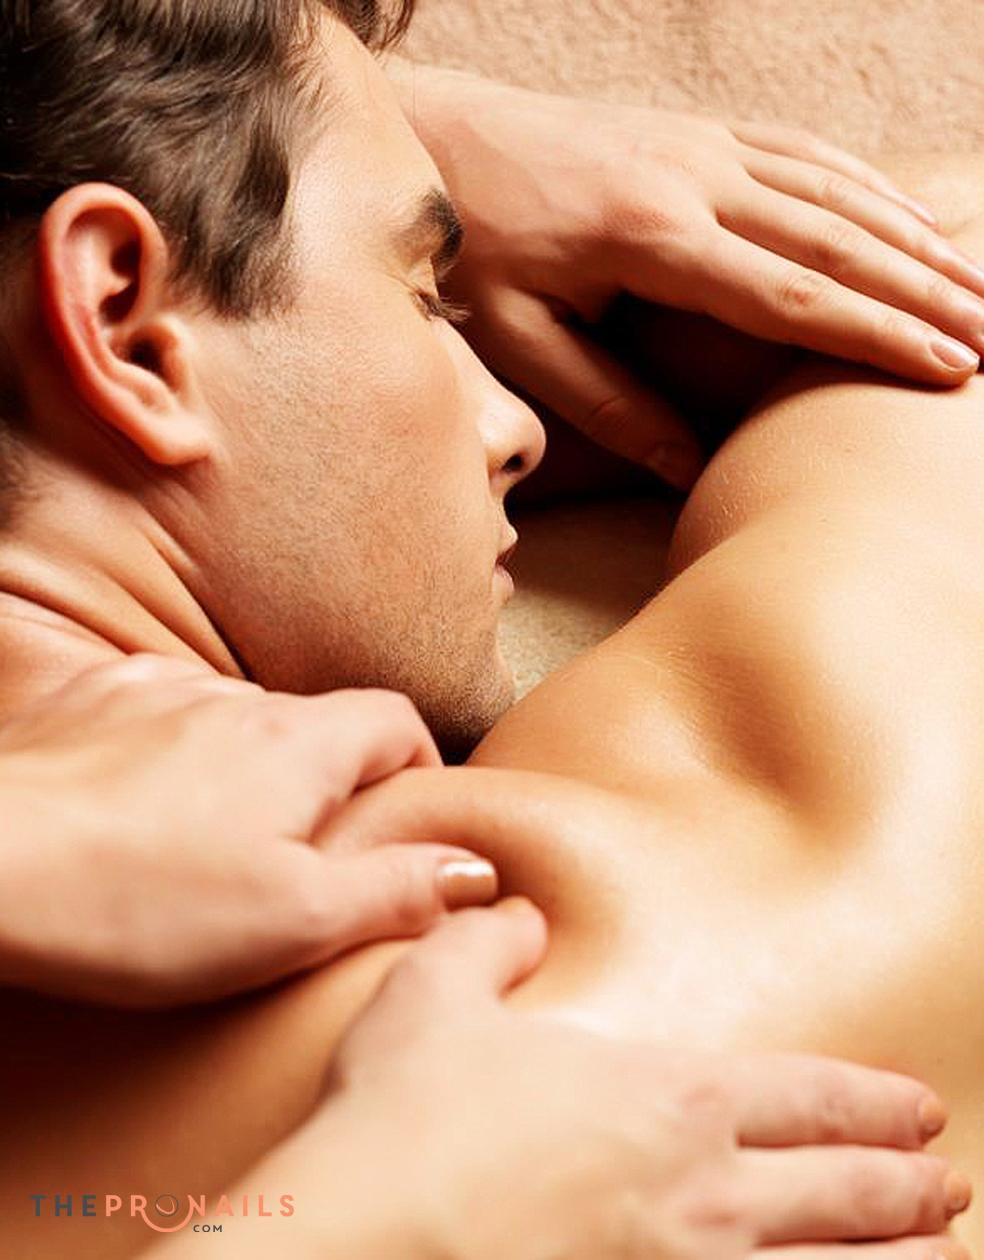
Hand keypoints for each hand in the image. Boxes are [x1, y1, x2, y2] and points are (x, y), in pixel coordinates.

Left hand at [0, 654, 497, 1007]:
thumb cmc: (137, 901)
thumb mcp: (294, 921)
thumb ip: (397, 888)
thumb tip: (478, 869)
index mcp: (299, 743)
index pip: (396, 718)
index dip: (416, 762)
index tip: (405, 815)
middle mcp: (235, 700)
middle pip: (315, 722)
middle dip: (329, 776)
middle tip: (310, 853)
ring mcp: (154, 693)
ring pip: (234, 722)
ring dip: (247, 767)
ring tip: (218, 839)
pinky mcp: (88, 703)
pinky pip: (157, 716)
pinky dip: (171, 755)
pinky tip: (142, 808)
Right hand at [165, 900, 969, 1259]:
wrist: (365, 1241)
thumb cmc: (404, 1120)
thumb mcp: (436, 995)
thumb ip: (487, 943)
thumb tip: (512, 909)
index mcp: (664, 1099)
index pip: (804, 1094)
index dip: (870, 1102)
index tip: (919, 1109)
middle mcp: (702, 1192)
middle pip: (842, 1191)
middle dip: (906, 1186)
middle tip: (951, 1182)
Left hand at [392, 65, 983, 487]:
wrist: (444, 140)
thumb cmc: (477, 252)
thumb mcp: (521, 341)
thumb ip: (608, 405)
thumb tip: (689, 471)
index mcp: (654, 239)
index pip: (789, 295)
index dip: (873, 335)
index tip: (943, 368)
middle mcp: (695, 179)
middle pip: (835, 239)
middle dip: (922, 291)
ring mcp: (702, 145)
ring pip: (834, 189)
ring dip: (912, 237)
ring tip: (977, 285)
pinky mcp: (698, 131)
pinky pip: (803, 152)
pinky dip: (866, 186)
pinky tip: (907, 216)